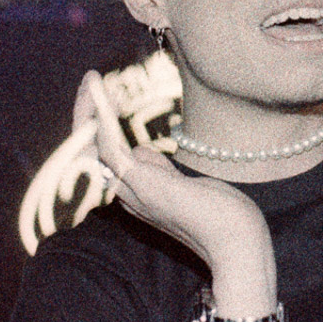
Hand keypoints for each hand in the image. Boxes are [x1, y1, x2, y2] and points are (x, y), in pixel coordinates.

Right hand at [76, 72, 273, 306]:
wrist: (236, 241)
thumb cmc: (219, 215)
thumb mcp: (185, 185)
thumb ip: (160, 169)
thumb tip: (142, 150)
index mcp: (134, 195)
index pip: (102, 157)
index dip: (97, 126)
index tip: (102, 95)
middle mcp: (126, 195)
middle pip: (89, 152)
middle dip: (86, 114)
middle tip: (91, 80)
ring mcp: (133, 192)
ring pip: (94, 147)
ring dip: (89, 110)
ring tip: (92, 80)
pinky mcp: (143, 185)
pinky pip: (111, 149)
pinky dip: (102, 121)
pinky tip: (102, 97)